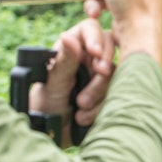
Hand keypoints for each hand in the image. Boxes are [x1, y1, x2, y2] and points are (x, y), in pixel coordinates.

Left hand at [29, 18, 115, 145]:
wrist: (51, 132)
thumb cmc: (45, 104)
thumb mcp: (54, 82)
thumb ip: (65, 60)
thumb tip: (68, 36)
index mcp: (73, 47)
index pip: (90, 28)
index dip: (96, 39)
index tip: (95, 54)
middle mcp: (89, 58)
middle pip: (109, 52)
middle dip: (100, 74)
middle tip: (93, 83)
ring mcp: (101, 76)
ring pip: (114, 75)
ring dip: (98, 93)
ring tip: (79, 106)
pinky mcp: (109, 93)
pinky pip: (116, 93)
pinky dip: (101, 107)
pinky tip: (84, 116)